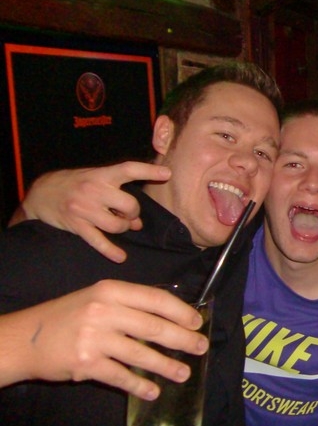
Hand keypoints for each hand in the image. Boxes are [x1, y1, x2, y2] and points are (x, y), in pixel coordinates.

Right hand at [0, 280, 207, 399]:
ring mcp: (95, 338)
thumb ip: (129, 303)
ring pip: (141, 354)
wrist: (25, 338)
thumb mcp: (97, 297)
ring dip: (166, 365)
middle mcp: (104, 311)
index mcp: (111, 290)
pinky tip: (153, 391)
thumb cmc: (68, 316)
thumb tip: (170, 315)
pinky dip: (139, 385)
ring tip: (183, 373)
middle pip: (154, 327)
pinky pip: (121, 376)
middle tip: (200, 347)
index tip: (197, 322)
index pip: (156, 299)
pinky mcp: (86, 363)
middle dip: (182, 339)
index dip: (180, 312)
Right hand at [16, 162, 170, 262]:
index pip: (128, 169)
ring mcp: (84, 209)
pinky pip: (98, 241)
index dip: (149, 171)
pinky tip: (120, 256)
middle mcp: (93, 190)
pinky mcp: (76, 226)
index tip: (167, 174)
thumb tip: (137, 217)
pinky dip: (111, 251)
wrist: (41, 194)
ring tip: (119, 225)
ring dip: (123, 228)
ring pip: (116, 225)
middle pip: (128, 205)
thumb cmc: (76, 184)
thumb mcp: (95, 176)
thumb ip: (117, 190)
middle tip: (128, 215)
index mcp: (101, 175)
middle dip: (133, 213)